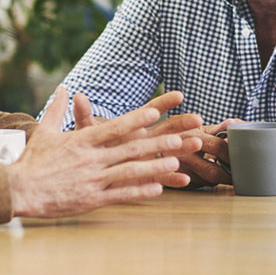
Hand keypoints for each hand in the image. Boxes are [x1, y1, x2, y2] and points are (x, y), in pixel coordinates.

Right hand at [7, 86, 203, 217]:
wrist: (20, 189)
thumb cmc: (33, 160)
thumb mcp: (46, 131)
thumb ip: (58, 108)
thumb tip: (64, 87)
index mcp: (82, 141)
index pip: (114, 127)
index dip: (136, 119)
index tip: (155, 112)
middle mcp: (91, 159)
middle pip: (130, 148)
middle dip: (157, 143)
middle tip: (180, 138)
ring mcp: (93, 179)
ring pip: (130, 171)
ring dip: (155, 166)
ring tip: (176, 163)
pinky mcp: (92, 199)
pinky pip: (121, 194)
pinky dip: (140, 191)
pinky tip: (158, 189)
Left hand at [72, 91, 233, 187]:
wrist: (84, 174)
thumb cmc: (87, 150)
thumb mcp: (85, 134)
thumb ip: (84, 116)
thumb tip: (77, 96)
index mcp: (132, 127)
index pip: (150, 111)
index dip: (164, 103)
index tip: (179, 95)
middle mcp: (144, 141)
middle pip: (167, 130)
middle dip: (183, 124)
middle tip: (198, 119)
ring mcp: (148, 159)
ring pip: (171, 152)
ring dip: (184, 148)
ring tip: (197, 144)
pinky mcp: (147, 178)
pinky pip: (163, 178)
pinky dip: (173, 178)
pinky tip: (185, 179)